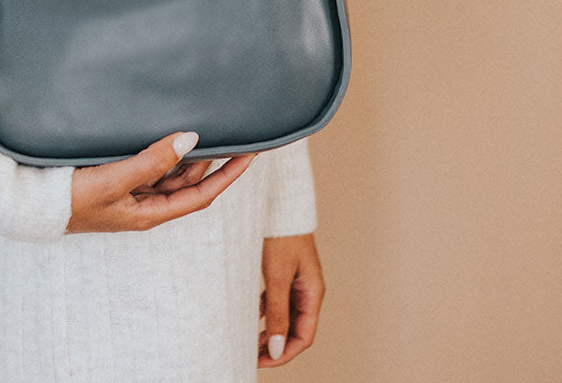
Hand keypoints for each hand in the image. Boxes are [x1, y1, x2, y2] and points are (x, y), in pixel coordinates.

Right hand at [65, 131, 258, 233]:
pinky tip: (167, 132)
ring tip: (208, 126)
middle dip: (213, 160)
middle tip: (232, 131)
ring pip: (171, 171)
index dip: (229, 174)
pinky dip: (163, 149)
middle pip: (189, 181)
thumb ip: (152, 160)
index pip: (202, 194)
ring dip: (189, 153)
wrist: (32, 205)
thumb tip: (189, 140)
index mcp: (150, 213)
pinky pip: (150, 163)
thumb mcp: (114, 180)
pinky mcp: (115, 178)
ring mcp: (130, 192)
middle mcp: (145, 203)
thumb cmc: (70, 199)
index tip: (250, 155)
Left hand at [257, 232, 324, 366]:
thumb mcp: (277, 275)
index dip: (283, 353)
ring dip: (269, 330)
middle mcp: (307, 288)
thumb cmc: (281, 233)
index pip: (303, 336)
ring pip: (284, 314)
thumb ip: (277, 311)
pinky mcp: (284, 269)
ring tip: (248, 340)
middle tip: (250, 355)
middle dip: (275, 345)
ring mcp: (296, 279)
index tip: (260, 362)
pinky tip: (251, 315)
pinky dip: (265, 311)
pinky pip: (277, 299)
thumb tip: (276, 349)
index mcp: (313, 292)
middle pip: (294, 328)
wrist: (278, 199)